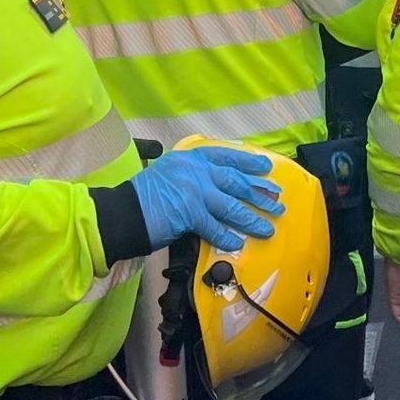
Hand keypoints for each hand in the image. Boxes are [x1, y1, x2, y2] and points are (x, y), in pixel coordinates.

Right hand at [132, 147, 284, 252]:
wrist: (122, 212)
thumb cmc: (144, 195)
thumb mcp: (169, 172)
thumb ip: (192, 175)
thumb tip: (216, 188)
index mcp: (191, 158)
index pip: (226, 155)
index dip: (248, 161)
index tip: (267, 167)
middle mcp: (196, 171)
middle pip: (235, 181)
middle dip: (259, 193)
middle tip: (277, 201)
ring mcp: (194, 191)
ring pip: (232, 206)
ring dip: (252, 218)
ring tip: (268, 228)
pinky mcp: (191, 213)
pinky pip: (215, 227)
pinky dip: (227, 237)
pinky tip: (238, 244)